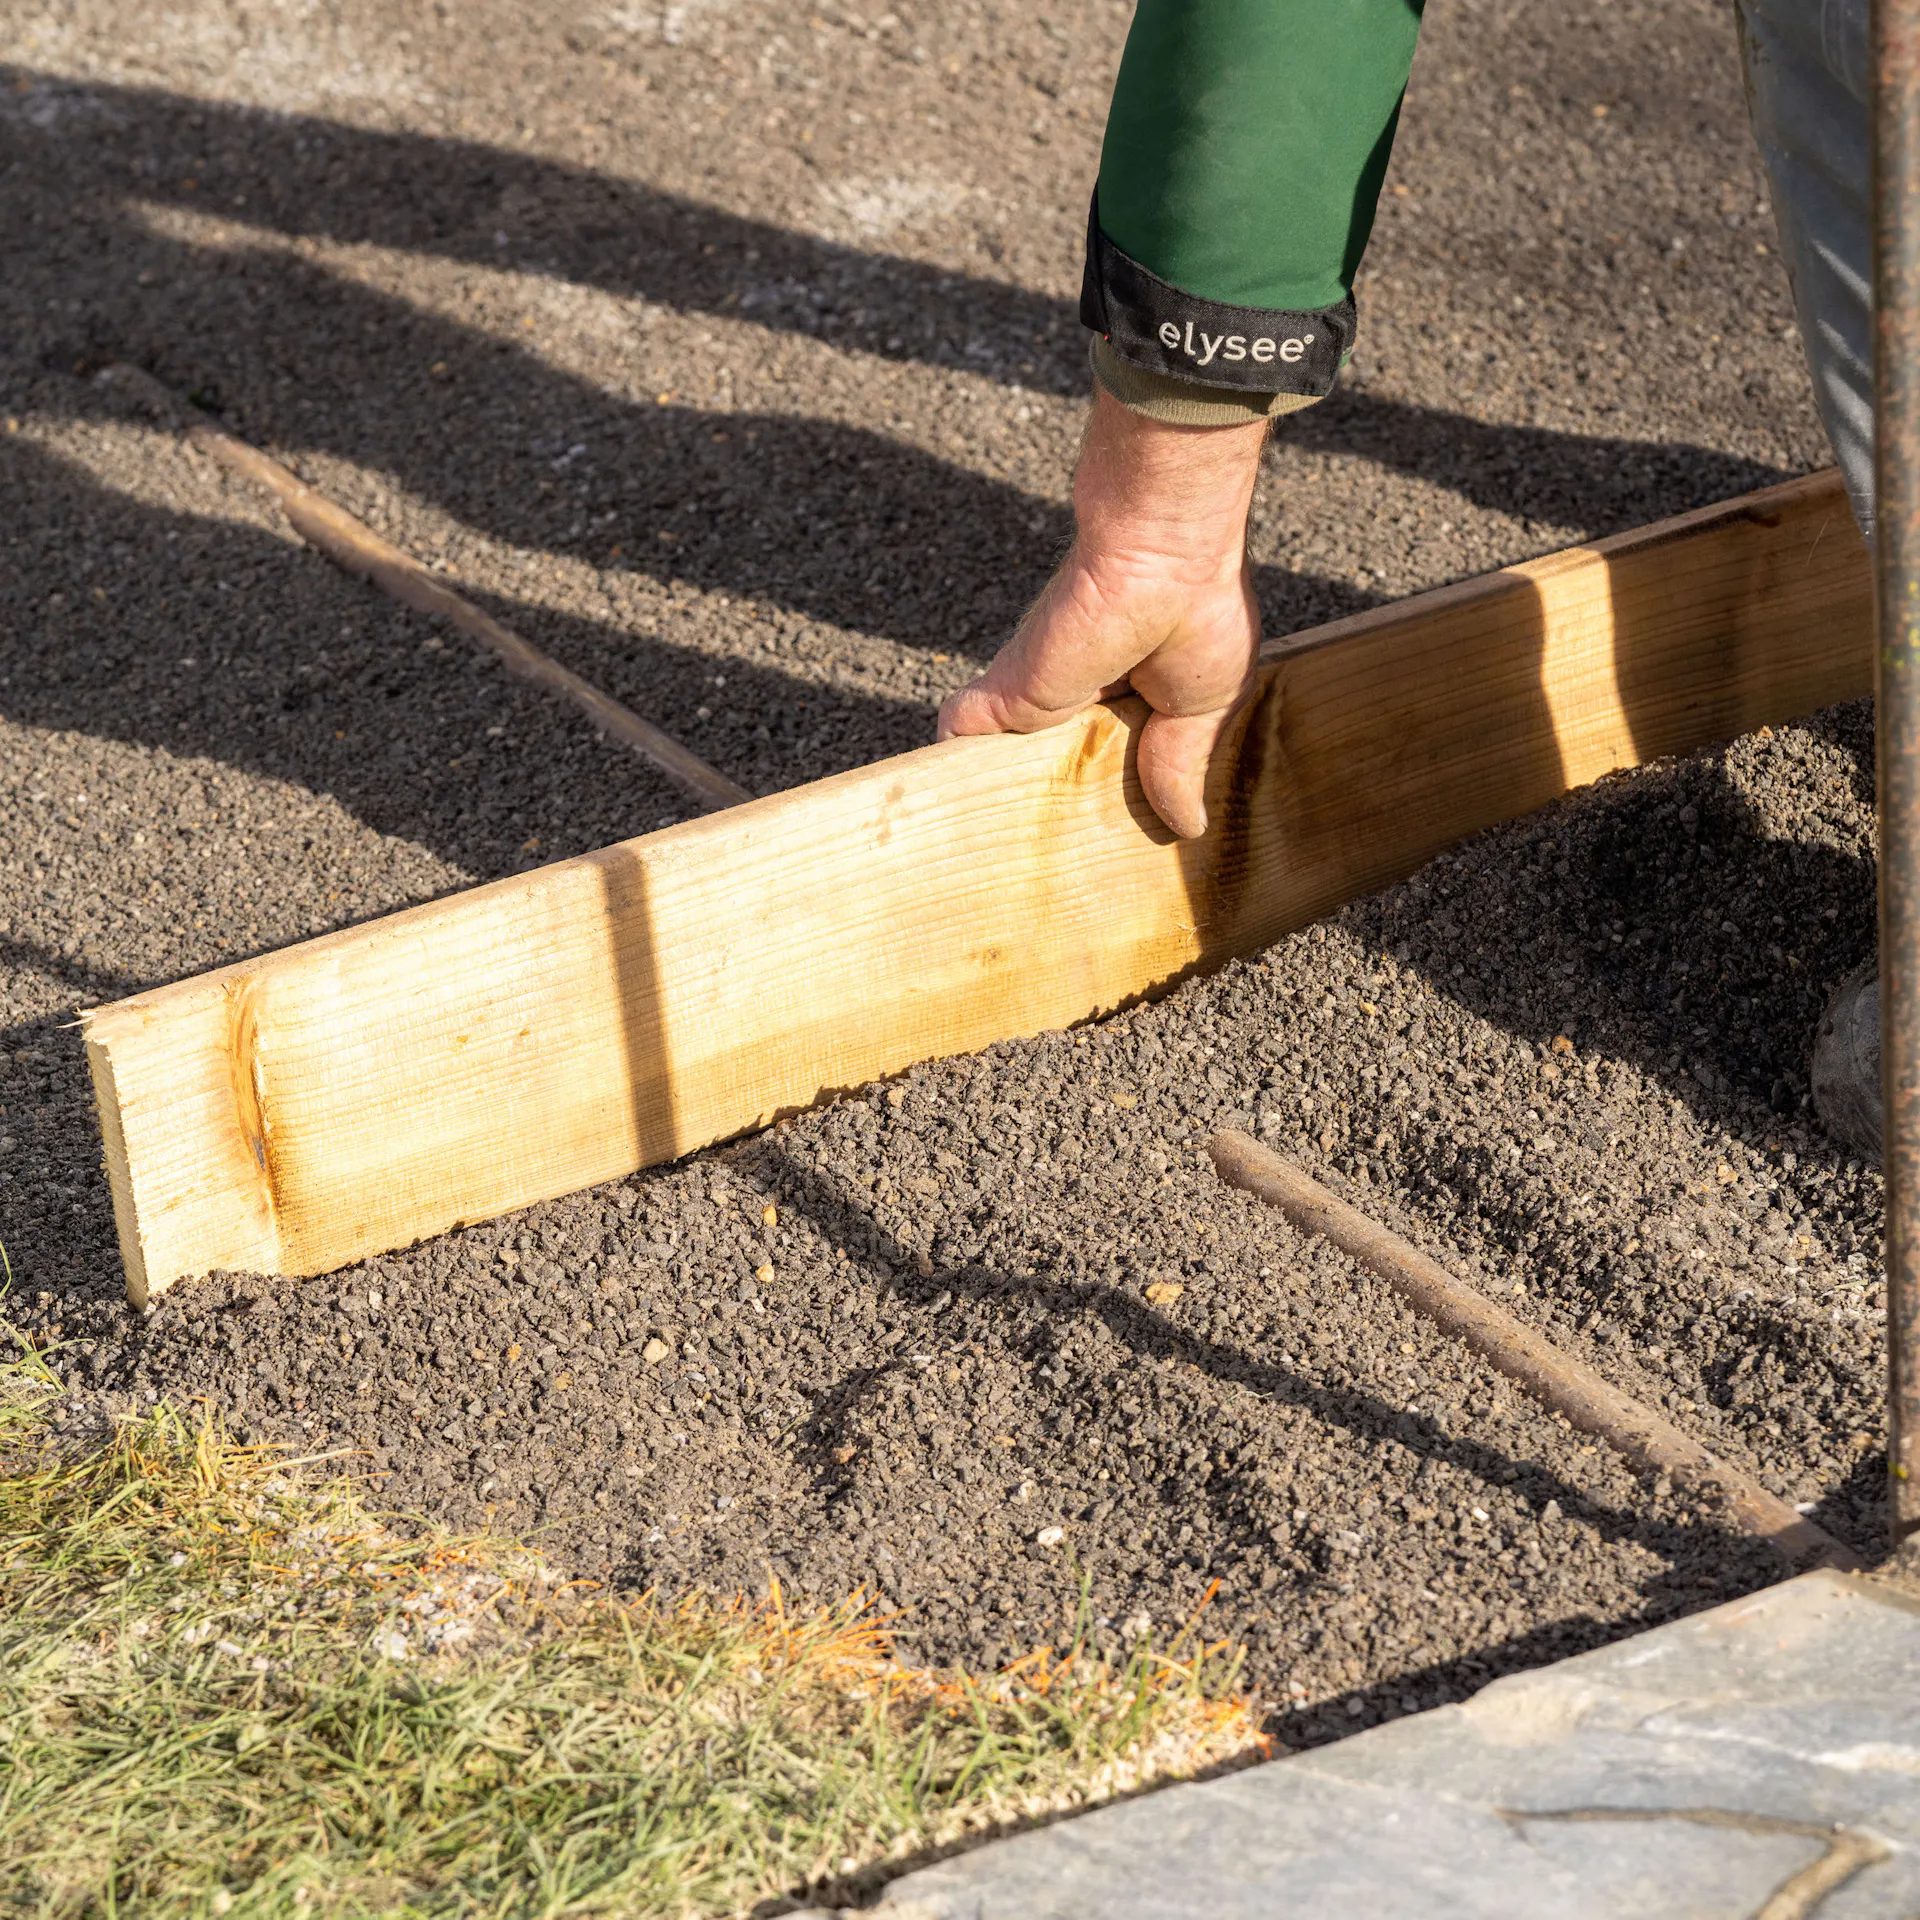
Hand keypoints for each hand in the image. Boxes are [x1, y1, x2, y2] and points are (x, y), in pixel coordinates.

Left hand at [937, 383, 1267, 838]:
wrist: (1155, 554)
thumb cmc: (1198, 610)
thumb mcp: (1203, 705)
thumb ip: (1178, 764)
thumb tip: (1188, 825)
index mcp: (1127, 701)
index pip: (1104, 758)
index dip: (1105, 796)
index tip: (1104, 844)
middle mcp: (1075, 699)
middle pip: (1051, 768)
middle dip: (1050, 811)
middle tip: (1052, 864)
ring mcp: (1035, 698)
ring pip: (1003, 766)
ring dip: (994, 804)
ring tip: (991, 858)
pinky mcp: (1004, 697)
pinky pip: (965, 748)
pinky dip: (953, 778)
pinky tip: (947, 826)